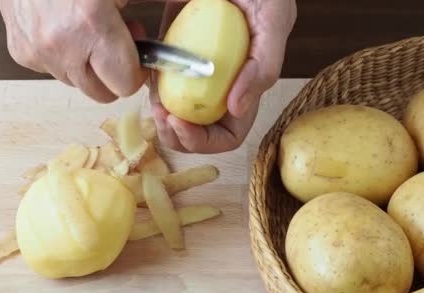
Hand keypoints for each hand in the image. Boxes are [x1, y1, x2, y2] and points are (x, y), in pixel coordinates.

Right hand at [0, 0, 148, 102]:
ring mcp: (37, 51)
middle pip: (102, 93)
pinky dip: (63, 55)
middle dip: (114, 72)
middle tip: (115, 38)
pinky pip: (52, 70)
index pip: (125, 84)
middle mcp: (61, 45)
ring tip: (88, 28)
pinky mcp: (20, 52)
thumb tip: (193, 3)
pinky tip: (64, 27)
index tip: (138, 51)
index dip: (137, 70)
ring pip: (76, 83)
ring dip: (87, 64)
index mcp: (91, 25)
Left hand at [150, 0, 296, 152]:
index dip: (204, 141)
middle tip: (160, 117)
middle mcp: (219, 86)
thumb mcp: (274, 20)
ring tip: (152, 101)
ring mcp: (196, 73)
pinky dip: (151, 87)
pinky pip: (159, 82)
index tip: (180, 124)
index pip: (227, 135)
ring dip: (159, 115)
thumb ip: (264, 64)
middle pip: (196, 132)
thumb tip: (237, 108)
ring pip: (174, 112)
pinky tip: (149, 75)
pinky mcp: (175, 53)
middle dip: (176, 135)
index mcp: (245, 87)